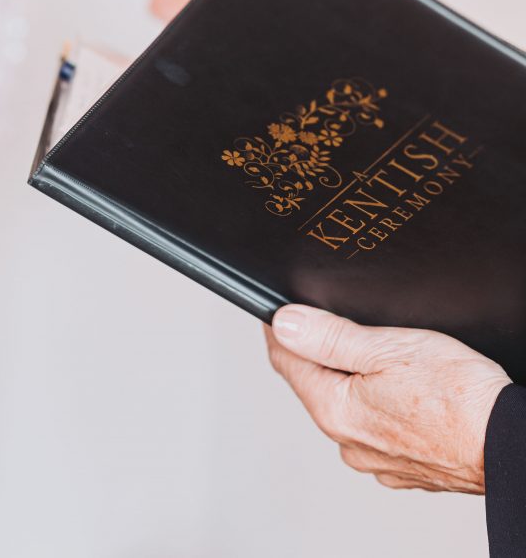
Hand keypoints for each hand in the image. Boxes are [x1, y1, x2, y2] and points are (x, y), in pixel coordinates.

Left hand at [265, 305, 510, 493]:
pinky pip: (378, 428)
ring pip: (348, 407)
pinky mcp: (404, 467)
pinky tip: (406, 393)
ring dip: (353, 382)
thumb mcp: (388, 349)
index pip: (286, 362)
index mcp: (334, 411)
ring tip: (382, 360)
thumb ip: (330, 337)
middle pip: (315, 384)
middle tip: (336, 326)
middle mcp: (347, 442)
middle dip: (319, 354)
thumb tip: (284, 325)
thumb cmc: (460, 398)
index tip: (277, 311)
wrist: (513, 447)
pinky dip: (381, 407)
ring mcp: (375, 459)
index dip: (279, 331)